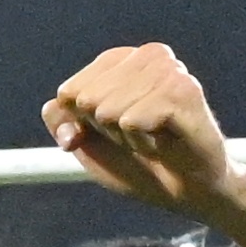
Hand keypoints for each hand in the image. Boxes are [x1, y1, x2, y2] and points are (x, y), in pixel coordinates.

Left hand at [44, 43, 237, 214]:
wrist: (182, 191)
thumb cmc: (135, 159)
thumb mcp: (86, 139)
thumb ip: (61, 117)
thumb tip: (59, 108)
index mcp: (122, 59)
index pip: (68, 93)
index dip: (82, 124)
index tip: (113, 131)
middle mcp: (150, 55)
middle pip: (85, 100)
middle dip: (104, 130)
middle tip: (137, 135)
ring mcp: (171, 71)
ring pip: (107, 110)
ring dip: (124, 137)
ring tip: (152, 137)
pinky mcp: (186, 92)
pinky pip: (131, 121)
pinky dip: (141, 142)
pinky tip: (163, 142)